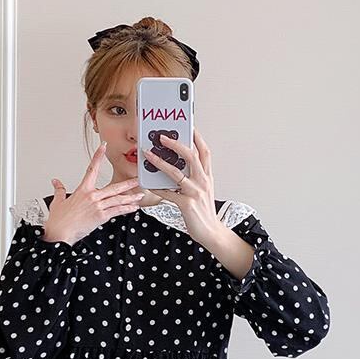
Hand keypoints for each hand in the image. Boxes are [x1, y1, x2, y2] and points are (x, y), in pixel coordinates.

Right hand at [44, 149, 143, 247]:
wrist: (60, 232)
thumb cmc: (59, 220)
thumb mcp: (57, 202)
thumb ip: (59, 190)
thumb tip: (56, 182)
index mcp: (83, 190)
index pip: (91, 169)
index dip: (98, 157)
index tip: (103, 148)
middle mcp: (92, 196)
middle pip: (114, 187)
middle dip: (128, 183)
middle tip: (137, 179)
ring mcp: (98, 206)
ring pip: (118, 199)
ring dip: (131, 197)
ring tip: (140, 195)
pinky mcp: (101, 216)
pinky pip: (117, 211)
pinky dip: (127, 209)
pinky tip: (133, 208)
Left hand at [141, 132, 242, 269]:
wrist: (211, 233)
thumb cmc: (203, 211)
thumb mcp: (202, 191)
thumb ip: (193, 177)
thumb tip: (175, 166)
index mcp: (207, 177)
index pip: (204, 152)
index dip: (197, 137)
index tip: (189, 125)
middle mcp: (203, 181)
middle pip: (191, 156)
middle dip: (176, 144)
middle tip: (162, 136)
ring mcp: (196, 193)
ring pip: (176, 173)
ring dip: (160, 162)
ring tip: (148, 154)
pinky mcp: (187, 204)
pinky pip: (168, 193)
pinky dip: (157, 187)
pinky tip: (148, 183)